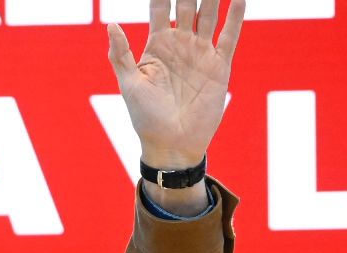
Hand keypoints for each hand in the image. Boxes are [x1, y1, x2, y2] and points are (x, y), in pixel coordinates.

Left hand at [107, 0, 244, 170]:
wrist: (172, 145)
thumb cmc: (145, 118)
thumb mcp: (130, 85)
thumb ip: (121, 55)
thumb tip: (111, 24)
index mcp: (156, 46)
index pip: (158, 7)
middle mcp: (180, 44)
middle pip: (186, 4)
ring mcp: (201, 53)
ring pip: (209, 13)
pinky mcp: (220, 65)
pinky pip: (229, 36)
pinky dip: (236, 16)